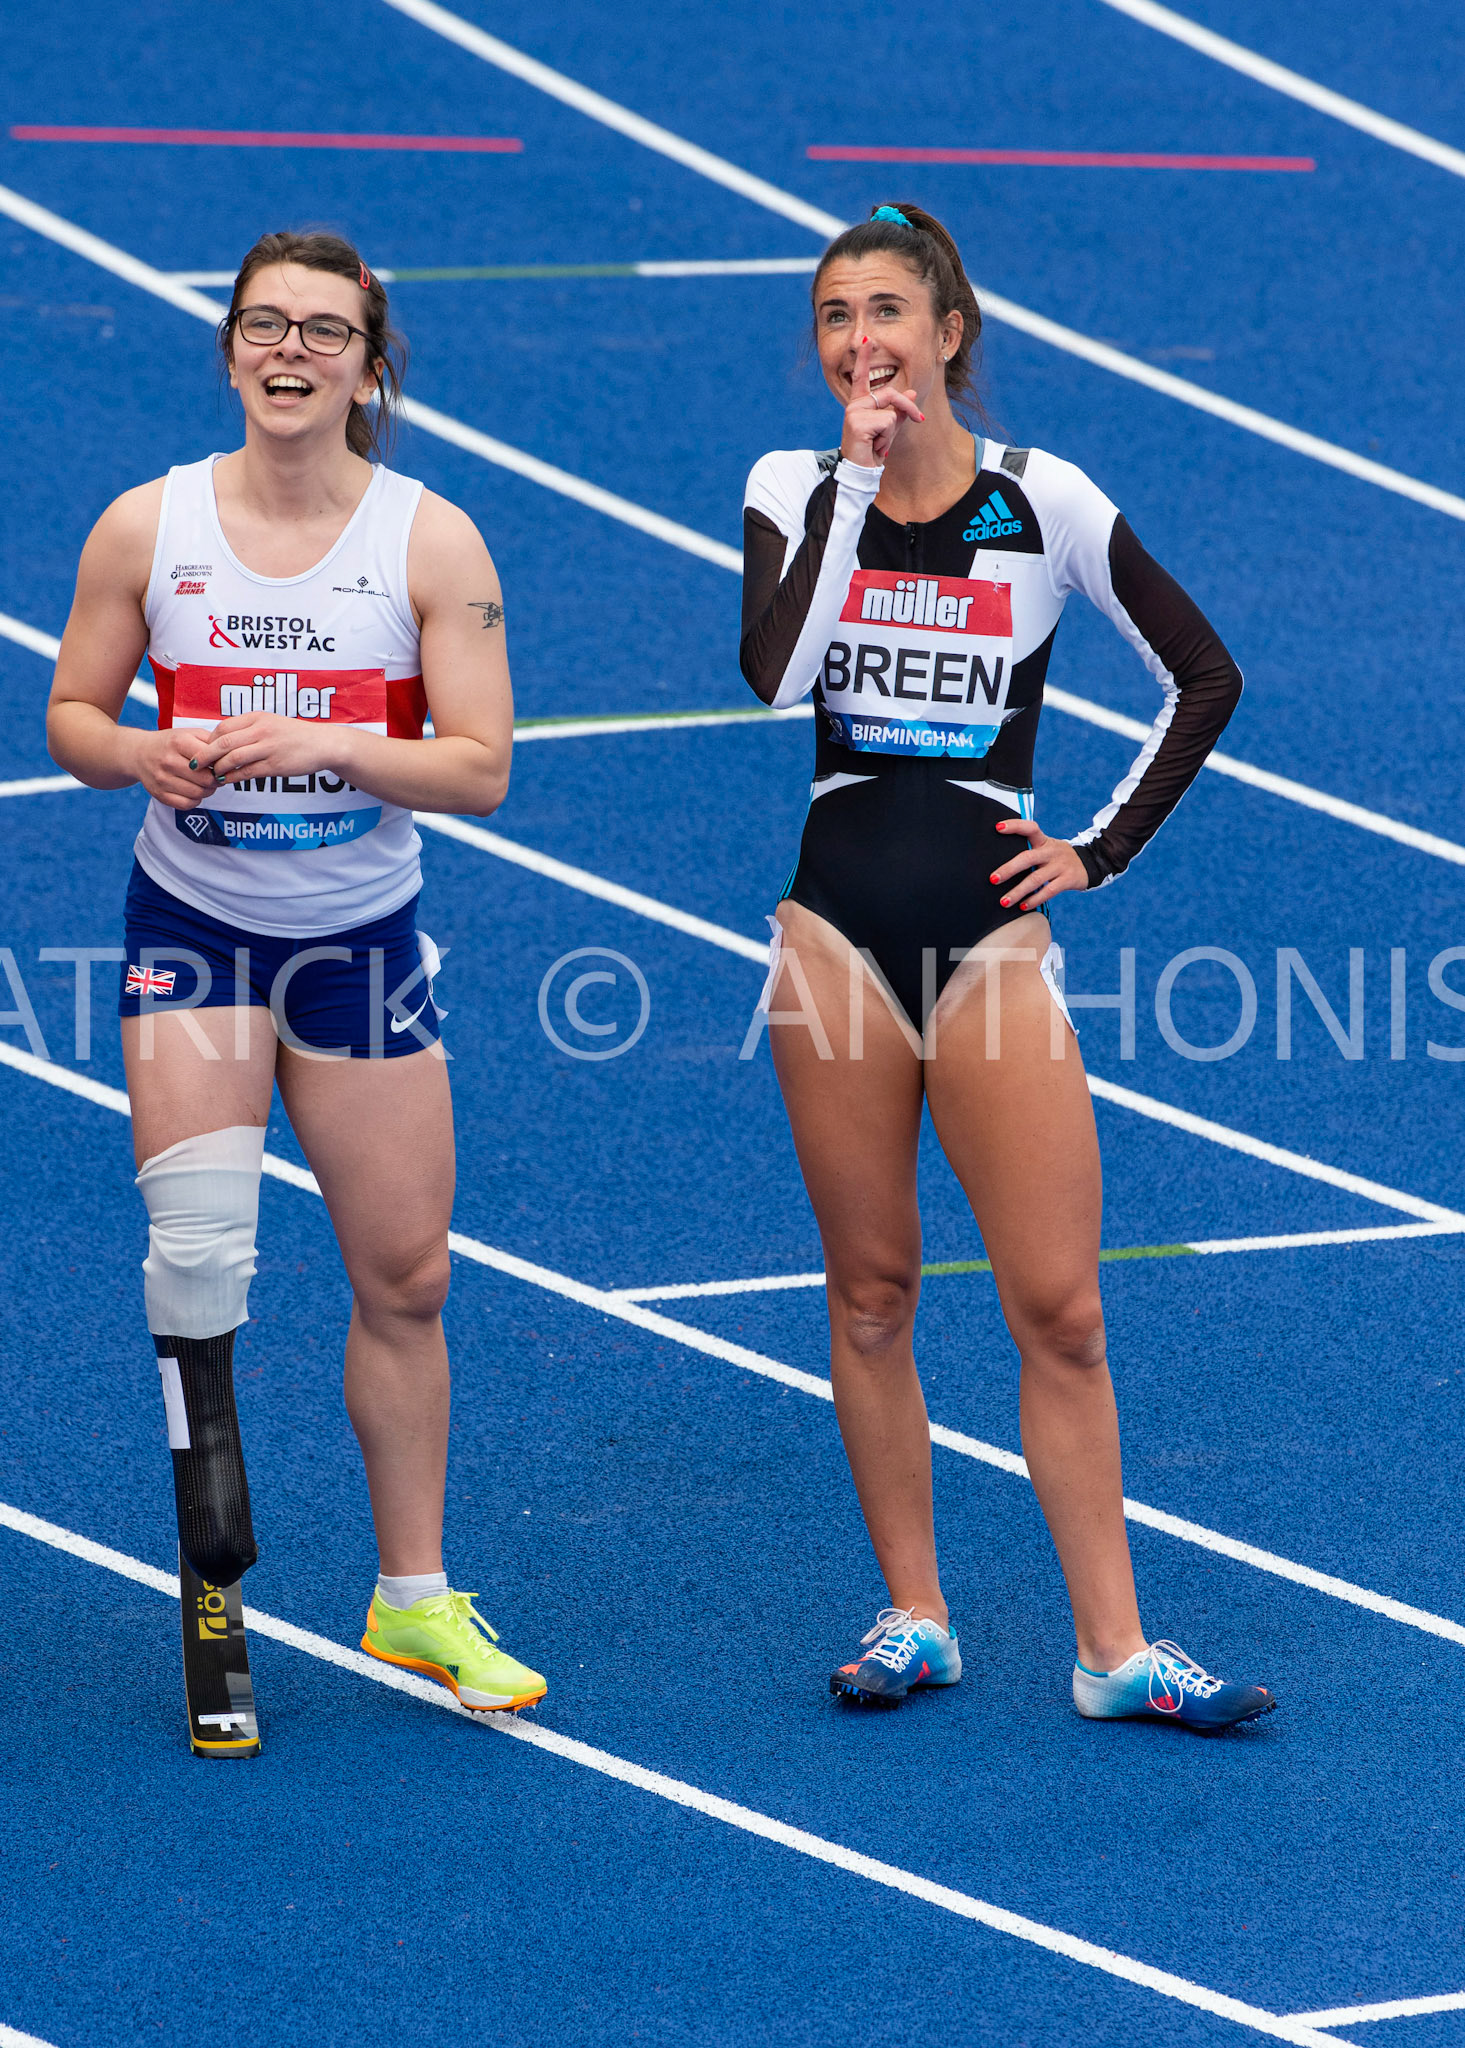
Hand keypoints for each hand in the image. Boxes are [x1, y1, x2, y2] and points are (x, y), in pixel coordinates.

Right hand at [127, 727, 226, 811]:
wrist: (140, 753)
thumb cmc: (170, 743)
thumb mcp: (189, 733)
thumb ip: (211, 741)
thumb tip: (231, 755)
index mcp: (179, 742)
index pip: (210, 759)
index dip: (220, 765)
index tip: (221, 765)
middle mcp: (169, 761)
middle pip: (206, 780)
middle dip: (216, 780)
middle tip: (217, 777)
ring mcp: (162, 779)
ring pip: (198, 794)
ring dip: (208, 791)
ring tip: (206, 784)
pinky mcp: (159, 794)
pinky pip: (186, 804)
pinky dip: (195, 800)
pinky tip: (194, 791)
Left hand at [200, 713, 348, 784]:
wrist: (323, 744)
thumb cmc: (294, 735)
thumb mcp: (270, 723)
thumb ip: (248, 729)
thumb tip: (223, 740)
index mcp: (256, 717)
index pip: (223, 728)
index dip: (208, 740)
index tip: (202, 750)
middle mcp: (261, 730)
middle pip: (223, 742)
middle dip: (205, 755)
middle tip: (194, 765)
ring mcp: (268, 748)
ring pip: (232, 758)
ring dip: (218, 768)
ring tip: (211, 775)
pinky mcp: (275, 765)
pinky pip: (247, 772)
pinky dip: (232, 778)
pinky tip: (226, 781)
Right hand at [841, 334, 923, 465]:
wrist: (860, 472)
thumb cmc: (873, 451)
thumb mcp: (889, 428)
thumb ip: (899, 410)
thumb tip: (912, 393)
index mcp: (860, 403)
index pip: (861, 377)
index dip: (864, 358)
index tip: (866, 340)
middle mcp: (855, 404)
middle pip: (892, 394)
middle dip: (909, 408)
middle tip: (920, 419)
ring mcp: (854, 412)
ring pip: (891, 412)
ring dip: (892, 431)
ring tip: (879, 443)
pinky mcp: (857, 422)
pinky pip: (887, 422)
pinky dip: (887, 438)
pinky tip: (874, 446)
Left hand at [990, 817, 1088, 911]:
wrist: (1090, 863)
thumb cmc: (1057, 857)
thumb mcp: (1047, 848)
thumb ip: (1030, 851)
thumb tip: (1000, 864)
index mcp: (1044, 841)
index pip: (1030, 828)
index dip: (1015, 826)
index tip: (998, 828)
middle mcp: (1051, 851)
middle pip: (1027, 858)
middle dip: (1009, 869)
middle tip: (993, 879)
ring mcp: (1060, 865)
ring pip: (1036, 879)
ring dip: (1018, 891)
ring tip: (1004, 901)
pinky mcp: (1068, 879)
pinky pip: (1048, 891)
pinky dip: (1034, 900)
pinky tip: (1023, 906)